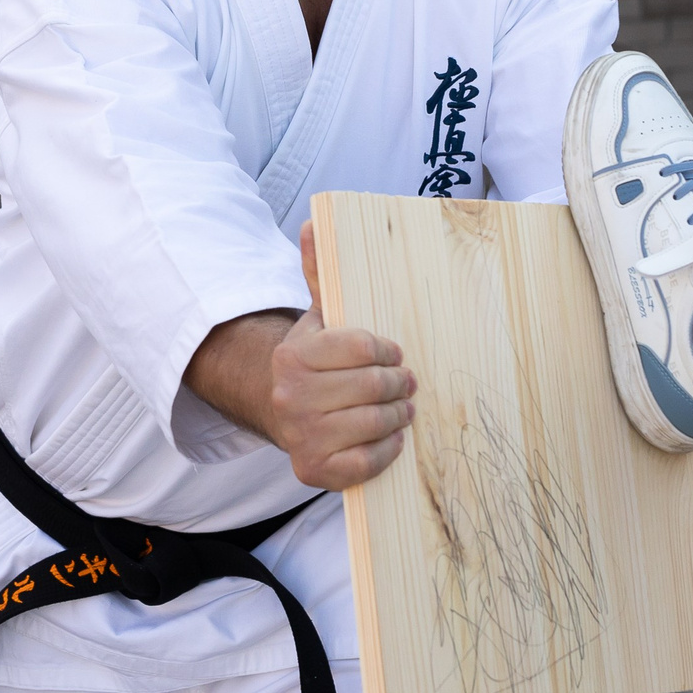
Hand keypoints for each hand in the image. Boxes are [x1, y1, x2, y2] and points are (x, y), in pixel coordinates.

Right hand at [269, 221, 418, 490]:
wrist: (284, 411)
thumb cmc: (316, 362)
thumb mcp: (317, 317)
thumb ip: (321, 273)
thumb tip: (313, 223)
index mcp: (294, 354)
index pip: (362, 347)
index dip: (388, 351)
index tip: (395, 353)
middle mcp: (291, 395)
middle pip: (372, 386)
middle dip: (399, 384)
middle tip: (408, 383)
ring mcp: (301, 435)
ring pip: (374, 423)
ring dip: (398, 416)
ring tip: (402, 408)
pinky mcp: (313, 470)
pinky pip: (366, 462)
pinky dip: (386, 450)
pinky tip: (390, 438)